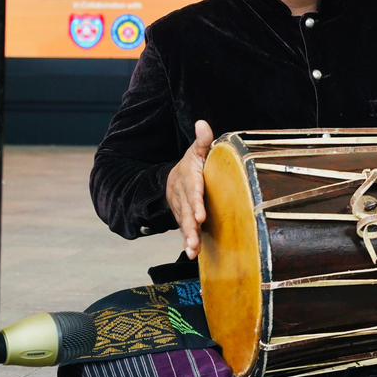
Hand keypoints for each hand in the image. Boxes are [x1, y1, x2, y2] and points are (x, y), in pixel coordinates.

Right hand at [165, 120, 214, 258]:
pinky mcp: (182, 217)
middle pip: (186, 210)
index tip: (201, 215)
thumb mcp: (197, 150)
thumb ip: (202, 141)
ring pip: (184, 223)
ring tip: (192, 250)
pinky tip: (193, 254)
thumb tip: (202, 123)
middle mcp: (182, 194)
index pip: (193, 189)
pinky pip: (184, 229)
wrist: (174, 178)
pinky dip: (188, 242)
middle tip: (195, 236)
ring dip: (188, 237)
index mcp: (189, 177)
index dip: (195, 202)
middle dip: (190, 225)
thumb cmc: (193, 163)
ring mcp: (181, 207)